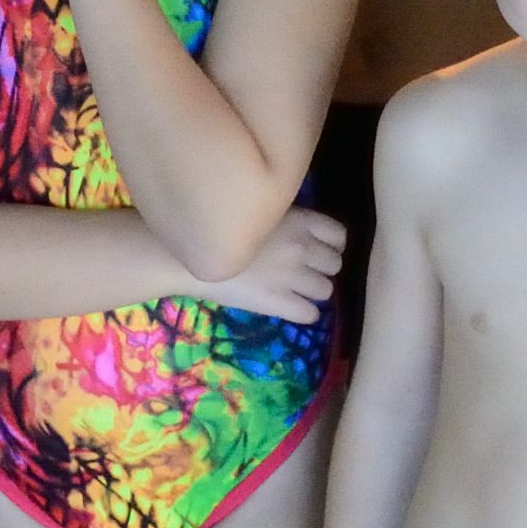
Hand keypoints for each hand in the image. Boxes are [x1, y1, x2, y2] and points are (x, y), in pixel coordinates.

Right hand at [182, 208, 347, 326]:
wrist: (188, 258)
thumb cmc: (218, 230)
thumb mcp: (259, 213)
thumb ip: (286, 220)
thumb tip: (304, 234)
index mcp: (299, 220)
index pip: (338, 235)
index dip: (330, 245)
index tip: (316, 249)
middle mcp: (301, 247)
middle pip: (335, 264)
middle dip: (321, 268)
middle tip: (302, 271)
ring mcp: (292, 276)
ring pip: (326, 290)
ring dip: (313, 291)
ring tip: (294, 290)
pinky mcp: (279, 302)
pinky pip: (310, 314)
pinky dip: (303, 312)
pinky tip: (288, 306)